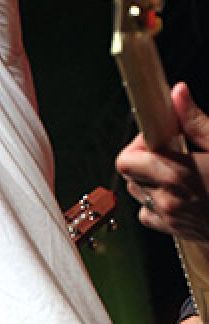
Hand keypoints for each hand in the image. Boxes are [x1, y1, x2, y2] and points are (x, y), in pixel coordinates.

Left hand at [116, 82, 208, 241]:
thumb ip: (196, 122)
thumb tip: (178, 93)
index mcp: (177, 174)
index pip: (127, 159)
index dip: (139, 142)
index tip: (159, 134)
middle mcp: (168, 199)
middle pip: (129, 174)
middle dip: (142, 157)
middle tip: (168, 148)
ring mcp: (171, 218)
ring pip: (137, 193)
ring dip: (147, 178)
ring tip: (174, 168)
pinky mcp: (176, 230)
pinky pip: (147, 215)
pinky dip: (154, 202)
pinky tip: (175, 191)